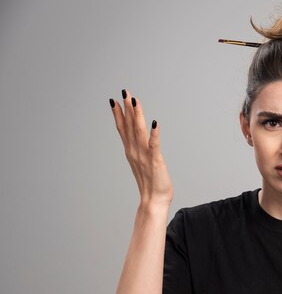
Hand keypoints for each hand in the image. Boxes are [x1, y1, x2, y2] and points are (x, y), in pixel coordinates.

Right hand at [110, 89, 173, 206]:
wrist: (153, 201)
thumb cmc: (150, 183)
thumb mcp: (141, 163)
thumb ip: (137, 151)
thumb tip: (136, 141)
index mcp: (131, 151)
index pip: (123, 129)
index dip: (118, 114)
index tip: (114, 100)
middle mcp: (134, 152)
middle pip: (129, 127)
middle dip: (127, 109)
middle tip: (124, 92)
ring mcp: (144, 156)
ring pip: (139, 132)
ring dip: (137, 116)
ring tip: (135, 101)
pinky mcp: (156, 161)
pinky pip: (154, 145)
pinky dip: (154, 134)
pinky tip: (154, 123)